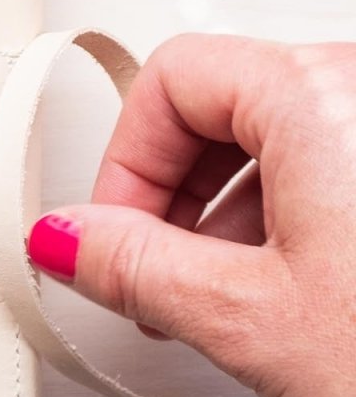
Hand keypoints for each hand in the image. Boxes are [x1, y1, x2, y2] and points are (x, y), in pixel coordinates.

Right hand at [26, 33, 355, 396]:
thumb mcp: (248, 318)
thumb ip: (132, 264)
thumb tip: (67, 236)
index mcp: (320, 94)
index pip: (172, 78)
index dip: (126, 160)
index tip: (115, 234)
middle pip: (225, 101)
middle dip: (172, 190)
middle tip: (157, 270)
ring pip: (283, 137)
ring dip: (230, 210)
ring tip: (227, 299)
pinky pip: (338, 164)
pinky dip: (294, 217)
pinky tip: (294, 295)